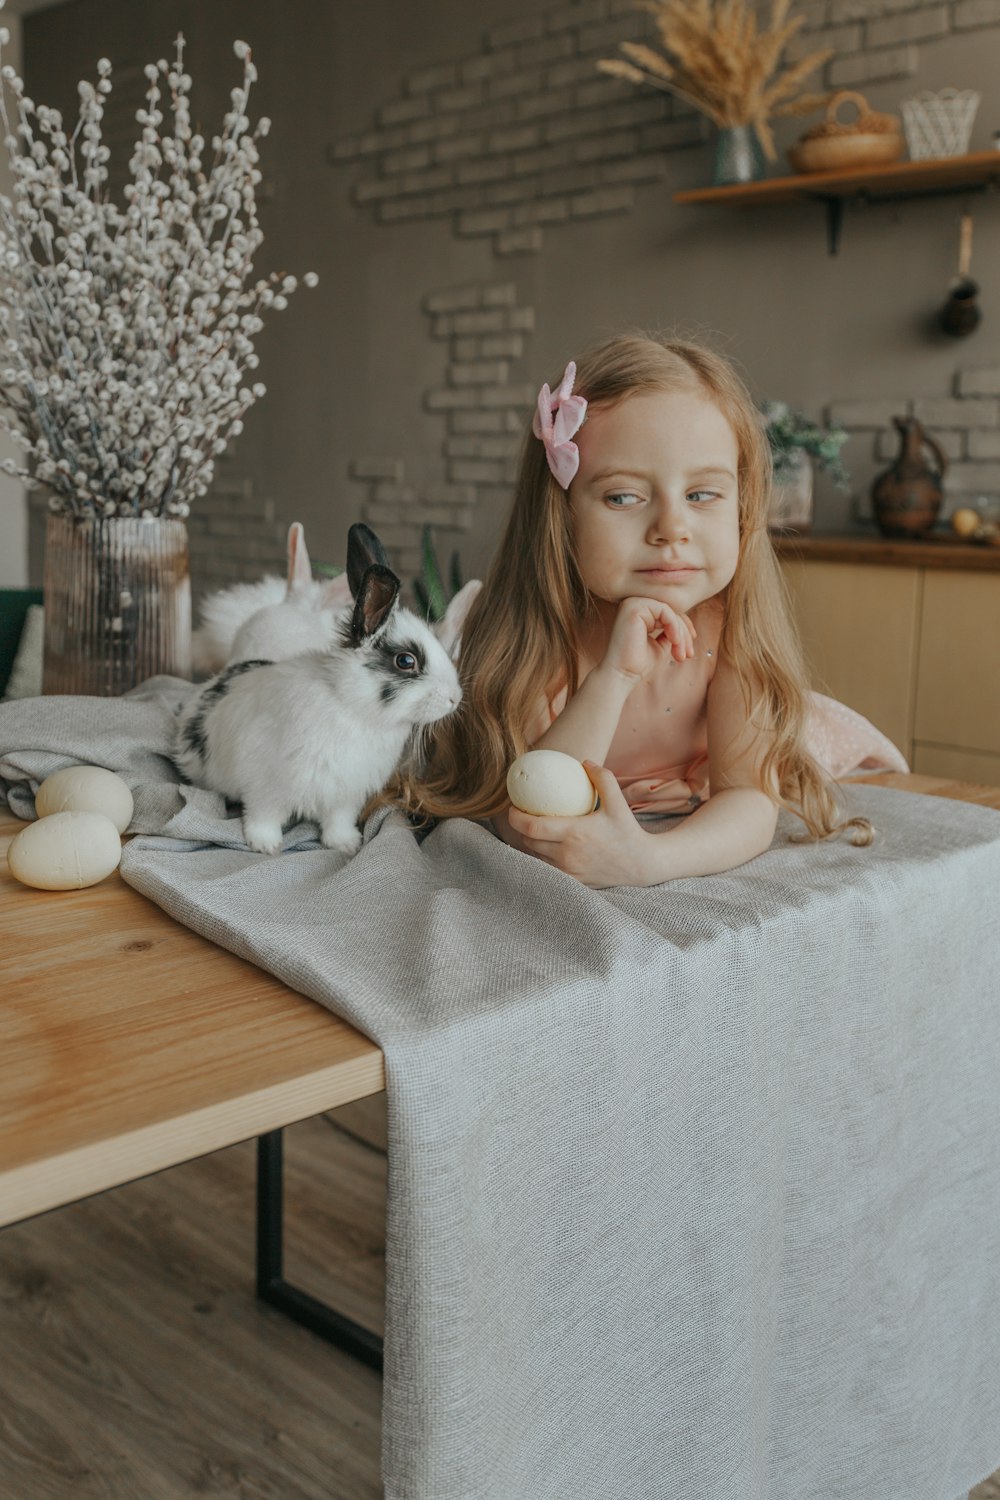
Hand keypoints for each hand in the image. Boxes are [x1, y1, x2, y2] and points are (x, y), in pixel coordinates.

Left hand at [505, 761, 654, 888]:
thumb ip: (603, 778)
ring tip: (532, 830)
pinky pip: (545, 868)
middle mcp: (567, 854)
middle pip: (528, 841)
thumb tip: (584, 762)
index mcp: (574, 833)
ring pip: (534, 856)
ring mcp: (568, 871)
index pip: (532, 827)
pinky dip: (540, 857)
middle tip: (521, 816)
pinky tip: (543, 846)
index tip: (513, 808)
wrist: (642, 865)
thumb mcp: (618, 802)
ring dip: (529, 843)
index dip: (515, 818)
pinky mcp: (571, 882)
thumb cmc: (628, 832)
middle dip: (519, 829)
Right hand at [602, 597, 694, 683]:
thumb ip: (670, 632)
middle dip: (684, 634)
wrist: (622, 675)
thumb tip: (686, 627)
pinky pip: (665, 611)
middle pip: (670, 612)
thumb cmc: (638, 663)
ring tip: (681, 655)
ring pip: (669, 612)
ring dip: (681, 634)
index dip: (683, 630)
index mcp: (638, 612)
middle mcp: (633, 604)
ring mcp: (632, 604)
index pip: (667, 615)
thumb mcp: (660, 644)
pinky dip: (675, 627)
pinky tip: (675, 642)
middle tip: (688, 655)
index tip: (690, 650)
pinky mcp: (634, 607)